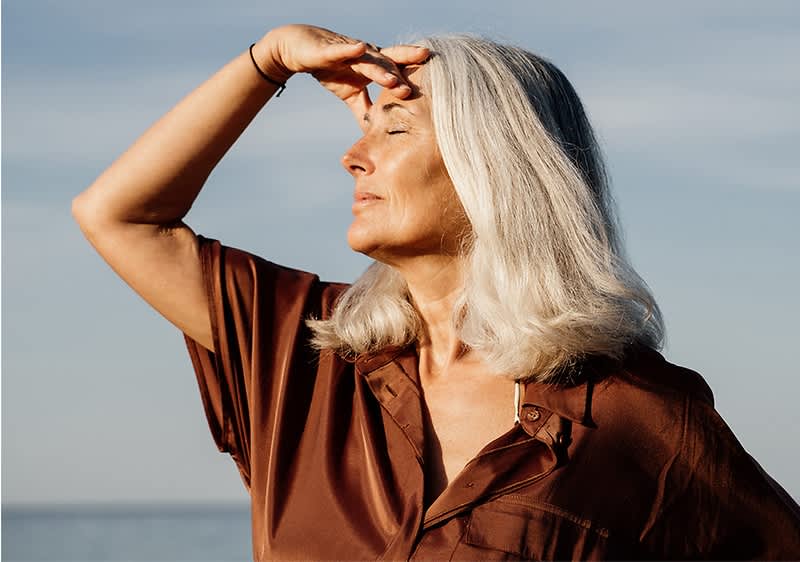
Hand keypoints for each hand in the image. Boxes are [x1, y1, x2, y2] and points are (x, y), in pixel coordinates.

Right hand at [255, 25, 428, 117]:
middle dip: (409, 60)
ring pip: (369, 60)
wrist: (297, 52)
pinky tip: (360, 48)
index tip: (436, 81)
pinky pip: (341, 50)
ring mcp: (349, 51)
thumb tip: (377, 133)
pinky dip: (350, 50)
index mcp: (374, 66)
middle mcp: (366, 55)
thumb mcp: (350, 94)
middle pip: (391, 58)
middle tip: (429, 61)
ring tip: (394, 80)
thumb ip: (365, 110)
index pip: (398, 70)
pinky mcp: (330, 50)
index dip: (414, 74)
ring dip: (382, 69)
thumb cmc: (329, 70)